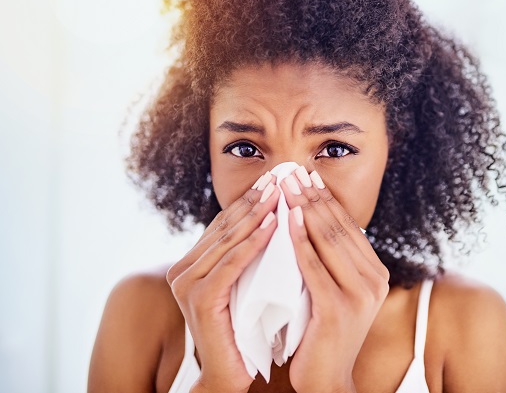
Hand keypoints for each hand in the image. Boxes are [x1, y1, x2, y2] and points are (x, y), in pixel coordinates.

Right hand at [166, 172, 280, 392]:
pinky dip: (254, 243)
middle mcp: (182, 270)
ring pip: (228, 240)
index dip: (249, 200)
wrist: (230, 373)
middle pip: (225, 226)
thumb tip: (271, 218)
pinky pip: (232, 263)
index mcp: (191, 263)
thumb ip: (245, 255)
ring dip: (257, 213)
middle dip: (254, 199)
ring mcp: (188, 284)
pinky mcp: (201, 299)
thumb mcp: (243, 283)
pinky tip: (274, 225)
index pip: (224, 224)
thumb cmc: (243, 328)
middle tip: (280, 175)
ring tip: (280, 192)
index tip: (274, 179)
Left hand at [280, 167, 389, 392]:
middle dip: (314, 196)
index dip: (327, 199)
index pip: (348, 227)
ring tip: (287, 185)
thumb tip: (313, 222)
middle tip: (293, 171)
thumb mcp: (335, 291)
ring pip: (329, 241)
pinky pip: (314, 266)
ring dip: (306, 209)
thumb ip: (332, 262)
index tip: (308, 175)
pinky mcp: (338, 308)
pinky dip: (300, 240)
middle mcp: (373, 280)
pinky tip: (288, 219)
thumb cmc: (323, 332)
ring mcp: (359, 294)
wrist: (327, 379)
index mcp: (374, 273)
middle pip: (339, 228)